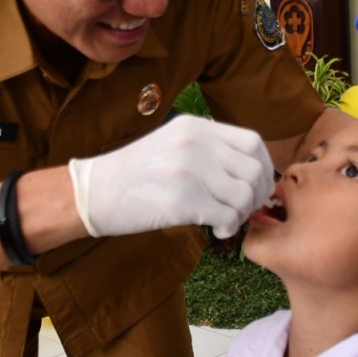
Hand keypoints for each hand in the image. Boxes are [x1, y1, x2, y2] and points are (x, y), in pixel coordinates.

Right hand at [68, 115, 273, 238]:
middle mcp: (195, 143)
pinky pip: (228, 217)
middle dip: (256, 196)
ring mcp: (189, 170)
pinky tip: (215, 229)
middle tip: (241, 210)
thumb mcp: (172, 143)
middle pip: (254, 170)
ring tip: (225, 220)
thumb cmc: (134, 173)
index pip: (252, 142)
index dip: (264, 167)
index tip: (257, 187)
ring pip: (245, 195)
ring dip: (242, 214)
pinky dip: (229, 228)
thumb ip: (208, 149)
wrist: (93, 191)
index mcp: (195, 127)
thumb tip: (251, 171)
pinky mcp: (182, 201)